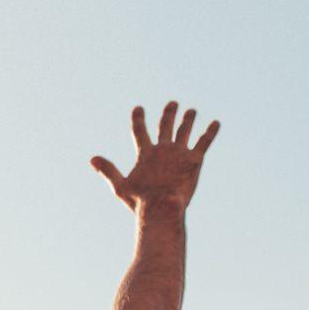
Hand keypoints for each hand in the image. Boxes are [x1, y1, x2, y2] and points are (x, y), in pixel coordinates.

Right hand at [91, 102, 218, 215]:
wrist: (163, 206)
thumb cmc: (141, 201)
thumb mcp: (120, 186)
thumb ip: (108, 170)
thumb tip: (92, 158)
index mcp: (145, 153)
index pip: (139, 130)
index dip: (139, 118)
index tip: (139, 108)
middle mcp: (163, 148)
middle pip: (166, 125)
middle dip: (169, 113)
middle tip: (173, 103)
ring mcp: (180, 152)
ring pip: (185, 130)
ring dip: (188, 119)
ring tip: (191, 111)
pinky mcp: (195, 159)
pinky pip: (204, 141)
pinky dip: (210, 131)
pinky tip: (216, 123)